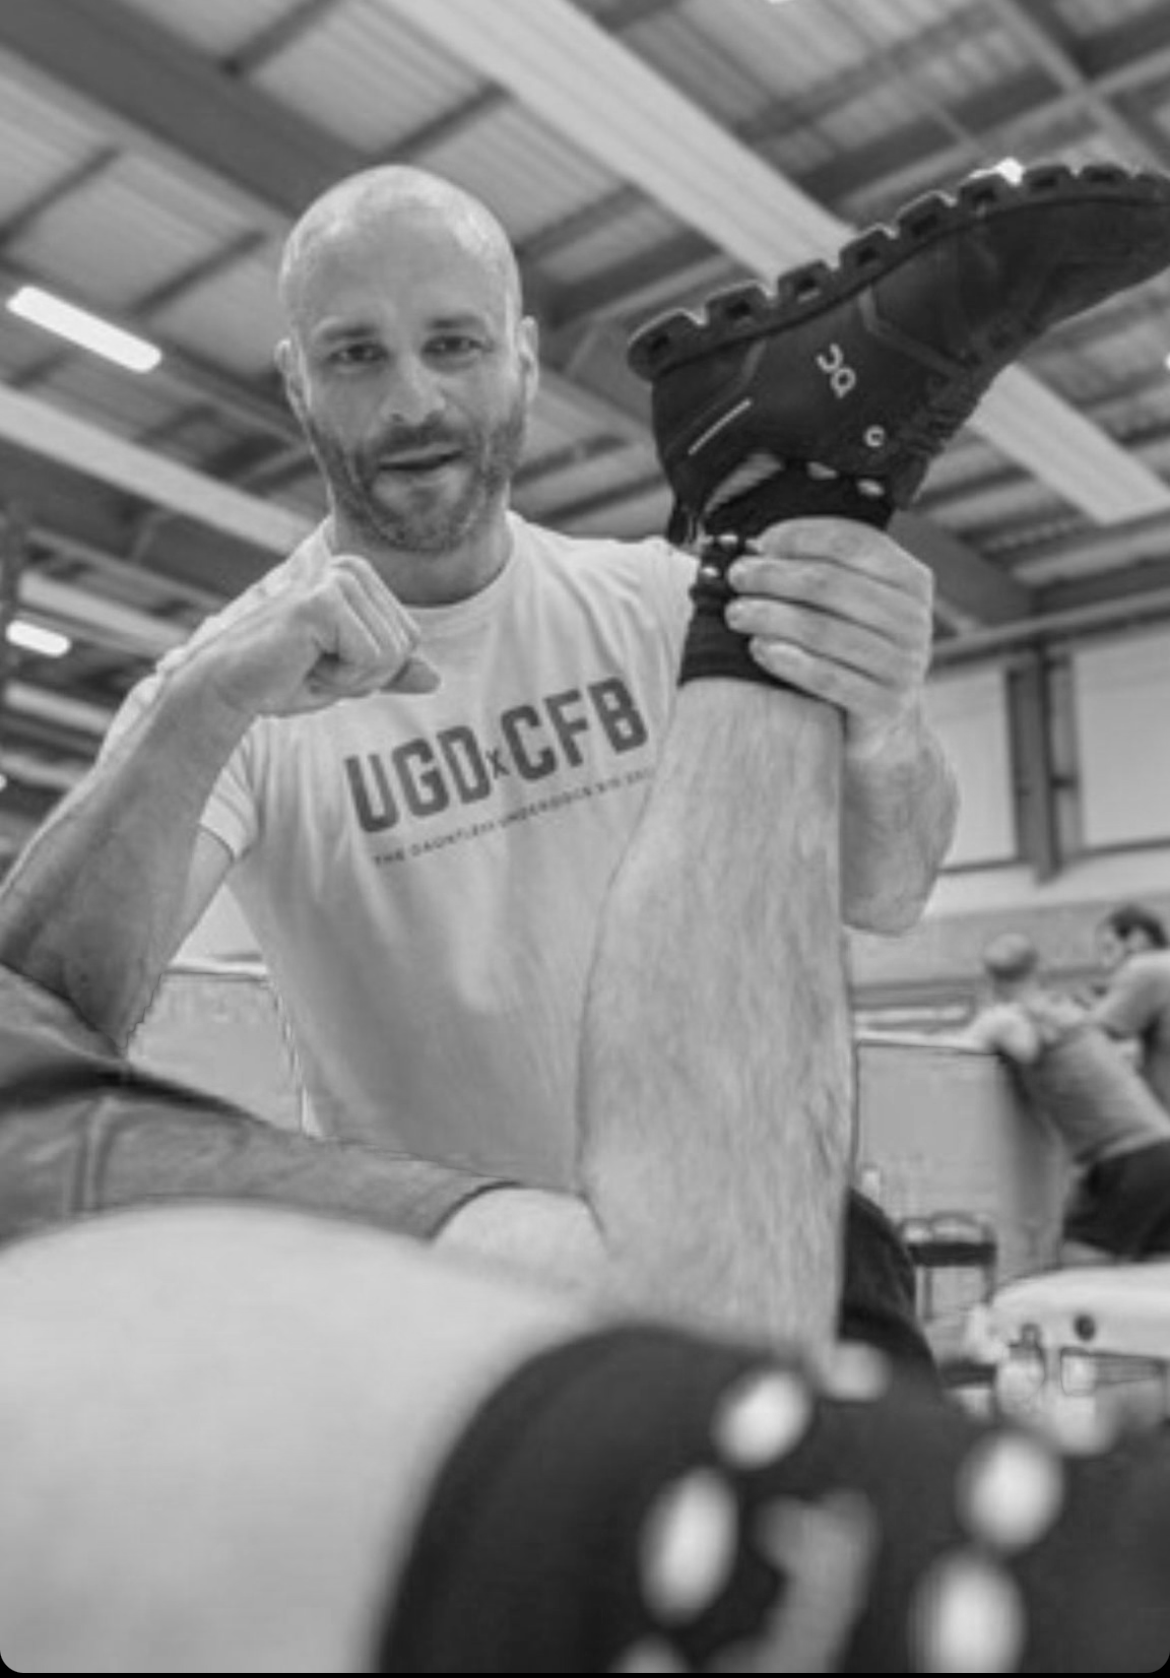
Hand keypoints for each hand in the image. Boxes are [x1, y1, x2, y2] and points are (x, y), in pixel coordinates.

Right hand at [177, 554, 439, 722]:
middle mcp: (352, 569)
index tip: (329, 663)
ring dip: (351, 678)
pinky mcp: (324, 601)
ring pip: (391, 655)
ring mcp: (337, 580)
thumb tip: (436, 679)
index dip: (374, 670)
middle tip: (316, 666)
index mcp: (360, 577)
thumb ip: (390, 672)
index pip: (409, 639)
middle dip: (366, 676)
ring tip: (307, 663)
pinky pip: (370, 659)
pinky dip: (340, 678)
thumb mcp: (349, 676)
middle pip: (405, 646)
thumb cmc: (283, 677)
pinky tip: (303, 663)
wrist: (229, 686)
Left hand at [722, 519, 932, 752]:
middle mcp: (914, 618)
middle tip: (736, 577)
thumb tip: (760, 547)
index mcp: (910, 579)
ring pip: (821, 629)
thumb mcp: (854, 604)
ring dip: (769, 615)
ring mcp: (904, 664)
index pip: (851, 541)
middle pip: (827, 583)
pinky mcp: (886, 704)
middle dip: (772, 575)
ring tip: (736, 613)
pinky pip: (827, 676)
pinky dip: (787, 660)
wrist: (884, 725)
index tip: (759, 543)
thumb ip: (824, 571)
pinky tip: (758, 648)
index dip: (798, 536)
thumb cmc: (854, 651)